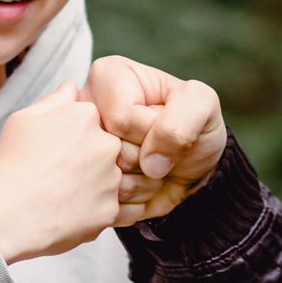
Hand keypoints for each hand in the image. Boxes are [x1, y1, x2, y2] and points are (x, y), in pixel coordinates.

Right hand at [0, 83, 124, 263]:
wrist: (9, 216)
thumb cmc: (13, 166)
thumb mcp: (23, 120)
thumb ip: (54, 100)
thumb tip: (71, 87)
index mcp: (86, 117)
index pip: (90, 120)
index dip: (72, 135)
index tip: (57, 149)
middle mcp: (107, 144)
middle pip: (103, 147)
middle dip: (86, 158)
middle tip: (58, 172)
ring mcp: (112, 178)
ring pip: (107, 177)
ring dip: (91, 184)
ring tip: (60, 193)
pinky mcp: (111, 209)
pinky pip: (106, 206)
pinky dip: (90, 209)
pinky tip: (66, 210)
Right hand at [84, 55, 226, 225]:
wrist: (195, 167)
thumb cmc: (196, 126)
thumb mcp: (202, 106)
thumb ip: (181, 121)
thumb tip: (151, 162)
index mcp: (108, 76)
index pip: (120, 118)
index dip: (150, 132)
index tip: (162, 126)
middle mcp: (84, 110)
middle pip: (108, 152)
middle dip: (146, 161)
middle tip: (158, 150)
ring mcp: (79, 149)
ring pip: (106, 183)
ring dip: (142, 184)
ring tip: (153, 167)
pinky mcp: (83, 184)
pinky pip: (106, 206)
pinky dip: (134, 204)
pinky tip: (142, 186)